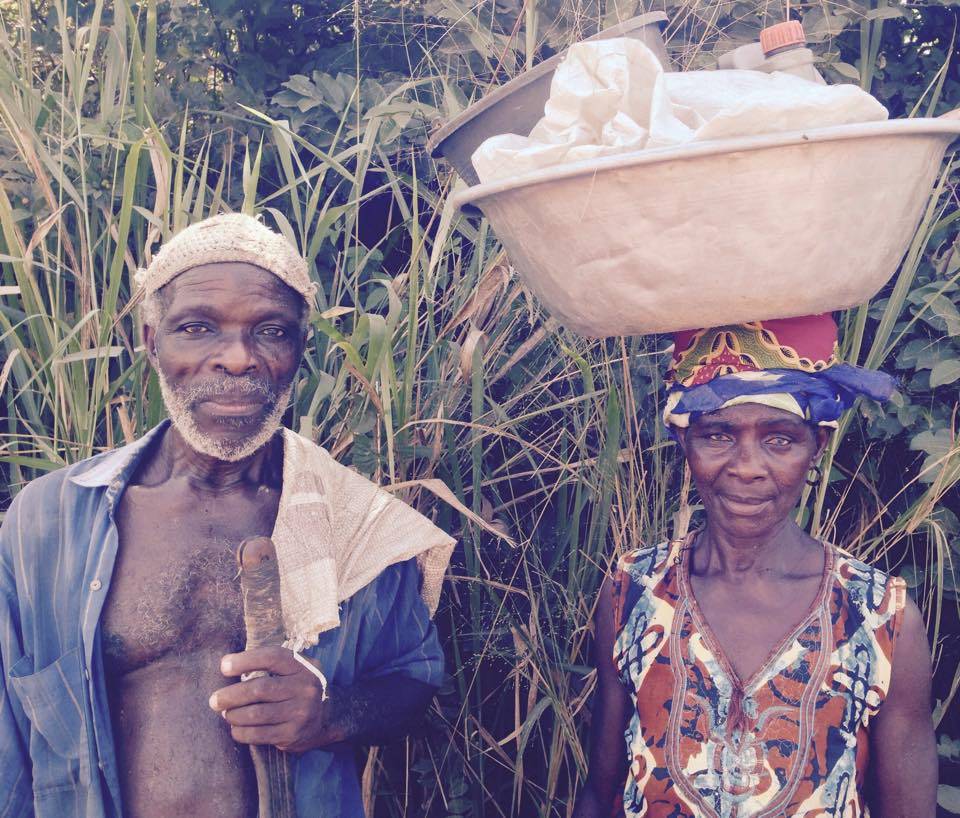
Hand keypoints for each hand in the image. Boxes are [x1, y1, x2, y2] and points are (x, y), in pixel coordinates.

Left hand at [209, 646, 338, 752]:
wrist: (331, 715)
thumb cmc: (301, 686)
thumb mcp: (297, 668)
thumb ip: (272, 664)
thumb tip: (230, 664)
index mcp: (303, 667)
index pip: (272, 658)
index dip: (245, 660)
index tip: (223, 666)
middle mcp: (304, 688)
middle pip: (260, 689)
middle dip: (231, 695)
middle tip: (214, 699)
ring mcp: (300, 713)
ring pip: (256, 714)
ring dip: (233, 715)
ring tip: (225, 713)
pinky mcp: (293, 735)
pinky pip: (258, 735)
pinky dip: (241, 732)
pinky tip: (235, 728)